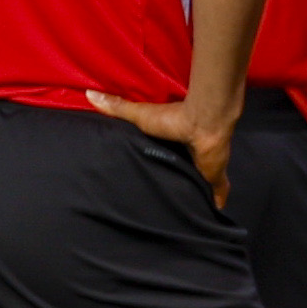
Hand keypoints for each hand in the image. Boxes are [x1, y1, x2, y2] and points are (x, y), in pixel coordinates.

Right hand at [87, 88, 241, 207]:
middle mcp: (188, 157)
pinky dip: (216, 202)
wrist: (203, 122)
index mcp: (173, 145)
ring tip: (181, 211)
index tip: (147, 178)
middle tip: (163, 202)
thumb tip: (89, 93)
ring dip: (192, 194)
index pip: (165, 158)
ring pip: (197, 186)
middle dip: (176, 184)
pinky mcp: (214, 177)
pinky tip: (211, 214)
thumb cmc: (171, 119)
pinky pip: (217, 194)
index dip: (158, 166)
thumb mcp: (138, 115)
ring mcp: (203, 168)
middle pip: (181, 174)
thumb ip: (117, 107)